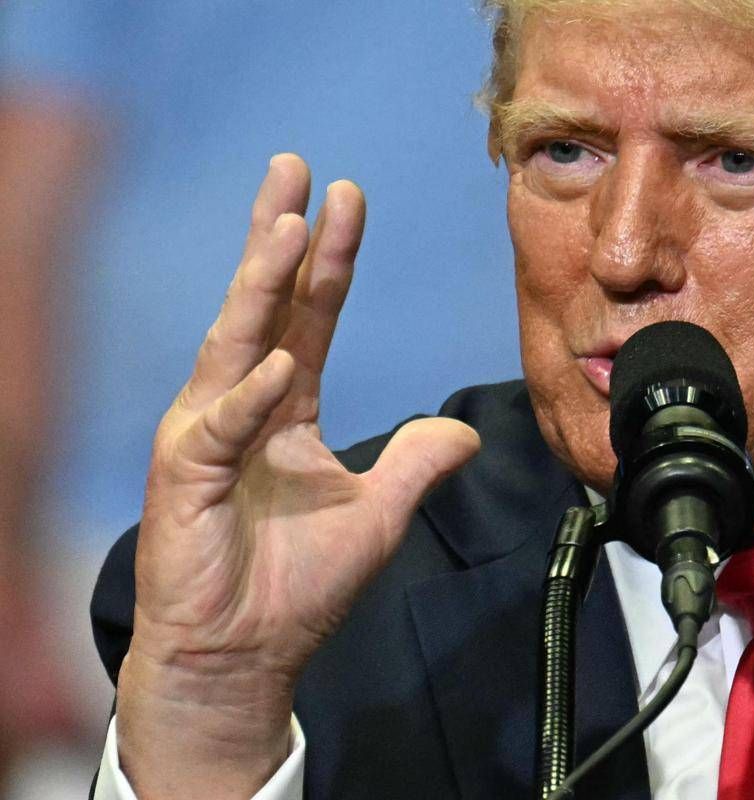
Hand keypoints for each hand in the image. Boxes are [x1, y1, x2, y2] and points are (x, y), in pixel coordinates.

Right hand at [116, 154, 479, 797]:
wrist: (247, 656)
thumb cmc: (298, 586)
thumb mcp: (379, 514)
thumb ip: (417, 462)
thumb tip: (465, 430)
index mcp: (286, 410)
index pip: (311, 319)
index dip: (332, 262)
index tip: (348, 200)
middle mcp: (242, 408)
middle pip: (265, 308)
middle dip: (280, 237)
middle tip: (295, 168)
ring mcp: (207, 437)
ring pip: (234, 345)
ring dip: (260, 287)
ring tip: (287, 225)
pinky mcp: (183, 479)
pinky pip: (219, 428)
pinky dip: (247, 398)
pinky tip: (277, 367)